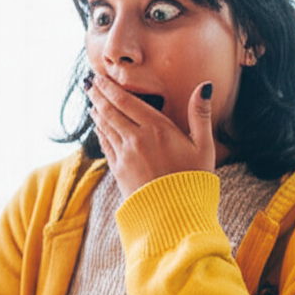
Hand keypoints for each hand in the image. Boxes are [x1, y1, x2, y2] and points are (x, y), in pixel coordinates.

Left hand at [87, 74, 215, 196]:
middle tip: (90, 85)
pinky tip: (98, 128)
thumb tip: (204, 86)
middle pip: (111, 111)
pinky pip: (105, 146)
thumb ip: (200, 114)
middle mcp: (136, 139)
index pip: (127, 101)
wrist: (176, 216)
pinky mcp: (119, 171)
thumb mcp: (204, 146)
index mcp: (157, 129)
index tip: (101, 78)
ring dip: (97, 113)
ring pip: (105, 127)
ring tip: (92, 103)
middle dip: (99, 96)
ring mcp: (125, 156)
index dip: (111, 88)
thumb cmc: (194, 180)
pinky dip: (100, 133)